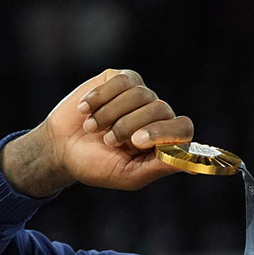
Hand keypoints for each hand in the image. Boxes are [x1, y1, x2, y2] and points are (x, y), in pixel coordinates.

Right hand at [2, 69, 193, 196]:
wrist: (61, 148)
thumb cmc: (97, 165)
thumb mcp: (128, 175)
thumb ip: (159, 167)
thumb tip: (192, 166)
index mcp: (165, 140)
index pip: (183, 128)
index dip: (163, 132)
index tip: (137, 141)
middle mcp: (157, 115)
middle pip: (161, 109)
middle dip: (129, 125)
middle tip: (108, 141)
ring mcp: (140, 95)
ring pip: (139, 94)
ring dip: (111, 114)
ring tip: (92, 129)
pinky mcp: (120, 79)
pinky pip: (120, 81)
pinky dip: (99, 97)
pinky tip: (85, 110)